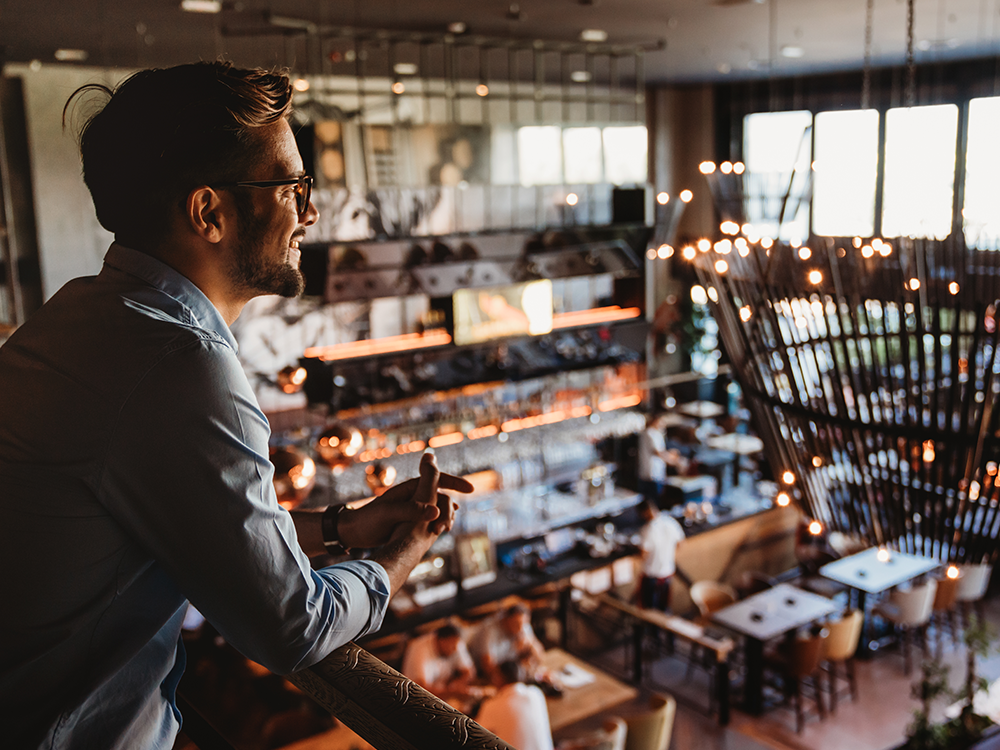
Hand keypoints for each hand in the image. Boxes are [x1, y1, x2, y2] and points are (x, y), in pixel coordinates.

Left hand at [338, 452, 472, 548]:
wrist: (353, 532)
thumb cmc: (368, 520)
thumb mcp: (389, 513)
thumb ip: (412, 510)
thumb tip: (436, 511)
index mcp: (409, 488)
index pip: (437, 479)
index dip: (455, 482)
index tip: (470, 489)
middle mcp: (413, 495)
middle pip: (440, 494)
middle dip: (450, 506)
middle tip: (451, 521)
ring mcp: (412, 507)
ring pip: (437, 506)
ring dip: (445, 515)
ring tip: (446, 528)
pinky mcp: (410, 519)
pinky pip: (431, 517)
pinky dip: (439, 522)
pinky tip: (441, 530)